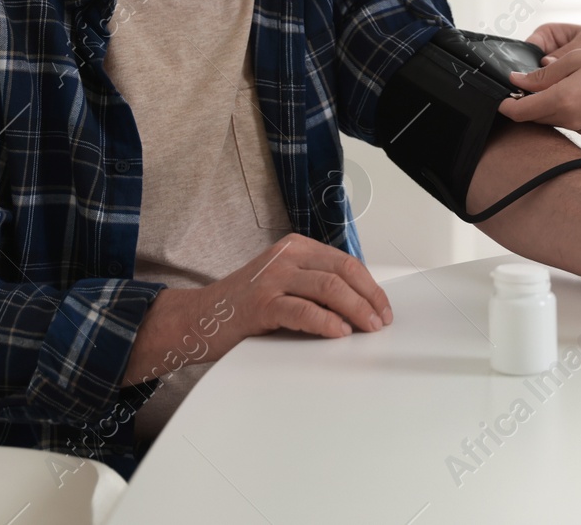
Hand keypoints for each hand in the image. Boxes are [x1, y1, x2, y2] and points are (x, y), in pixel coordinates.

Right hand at [125, 234, 391, 383]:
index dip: (370, 286)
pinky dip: (327, 322)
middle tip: (381, 320)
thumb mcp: (284, 283)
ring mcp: (272, 277)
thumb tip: (360, 304)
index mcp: (295, 247)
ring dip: (356, 310)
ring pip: (329, 288)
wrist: (197, 318)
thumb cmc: (244, 305)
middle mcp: (286, 256)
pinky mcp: (261, 303)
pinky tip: (339, 332)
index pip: (346, 261)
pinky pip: (303, 310)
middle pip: (343, 271)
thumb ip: (314, 285)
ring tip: (368, 328)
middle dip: (369, 297)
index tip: (383, 307)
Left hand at [498, 43, 580, 133]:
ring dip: (542, 106)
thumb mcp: (576, 58)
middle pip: (534, 117)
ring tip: (545, 85)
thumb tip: (518, 81)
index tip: (500, 95)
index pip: (521, 112)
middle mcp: (571, 120)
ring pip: (549, 119)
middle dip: (522, 104)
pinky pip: (566, 120)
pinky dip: (559, 109)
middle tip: (521, 85)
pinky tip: (566, 92)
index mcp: (564, 101)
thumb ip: (544, 73)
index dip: (506, 105)